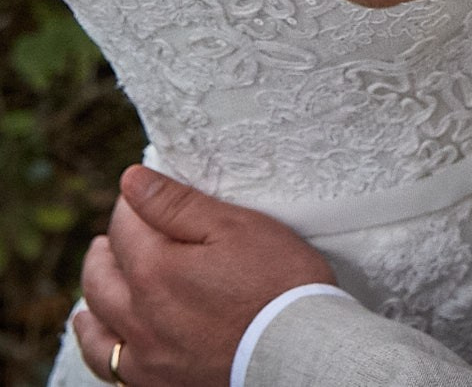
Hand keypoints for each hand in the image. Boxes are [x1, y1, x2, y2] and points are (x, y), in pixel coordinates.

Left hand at [72, 166, 334, 386]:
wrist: (300, 349)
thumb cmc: (279, 282)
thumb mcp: (237, 227)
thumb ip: (178, 204)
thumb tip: (131, 180)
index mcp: (156, 268)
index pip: (127, 226)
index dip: (134, 205)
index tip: (144, 195)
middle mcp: (138, 312)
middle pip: (102, 272)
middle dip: (108, 246)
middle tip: (117, 232)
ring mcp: (144, 350)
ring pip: (96, 318)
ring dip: (94, 289)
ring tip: (102, 271)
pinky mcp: (155, 378)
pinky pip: (107, 361)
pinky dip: (97, 339)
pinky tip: (100, 329)